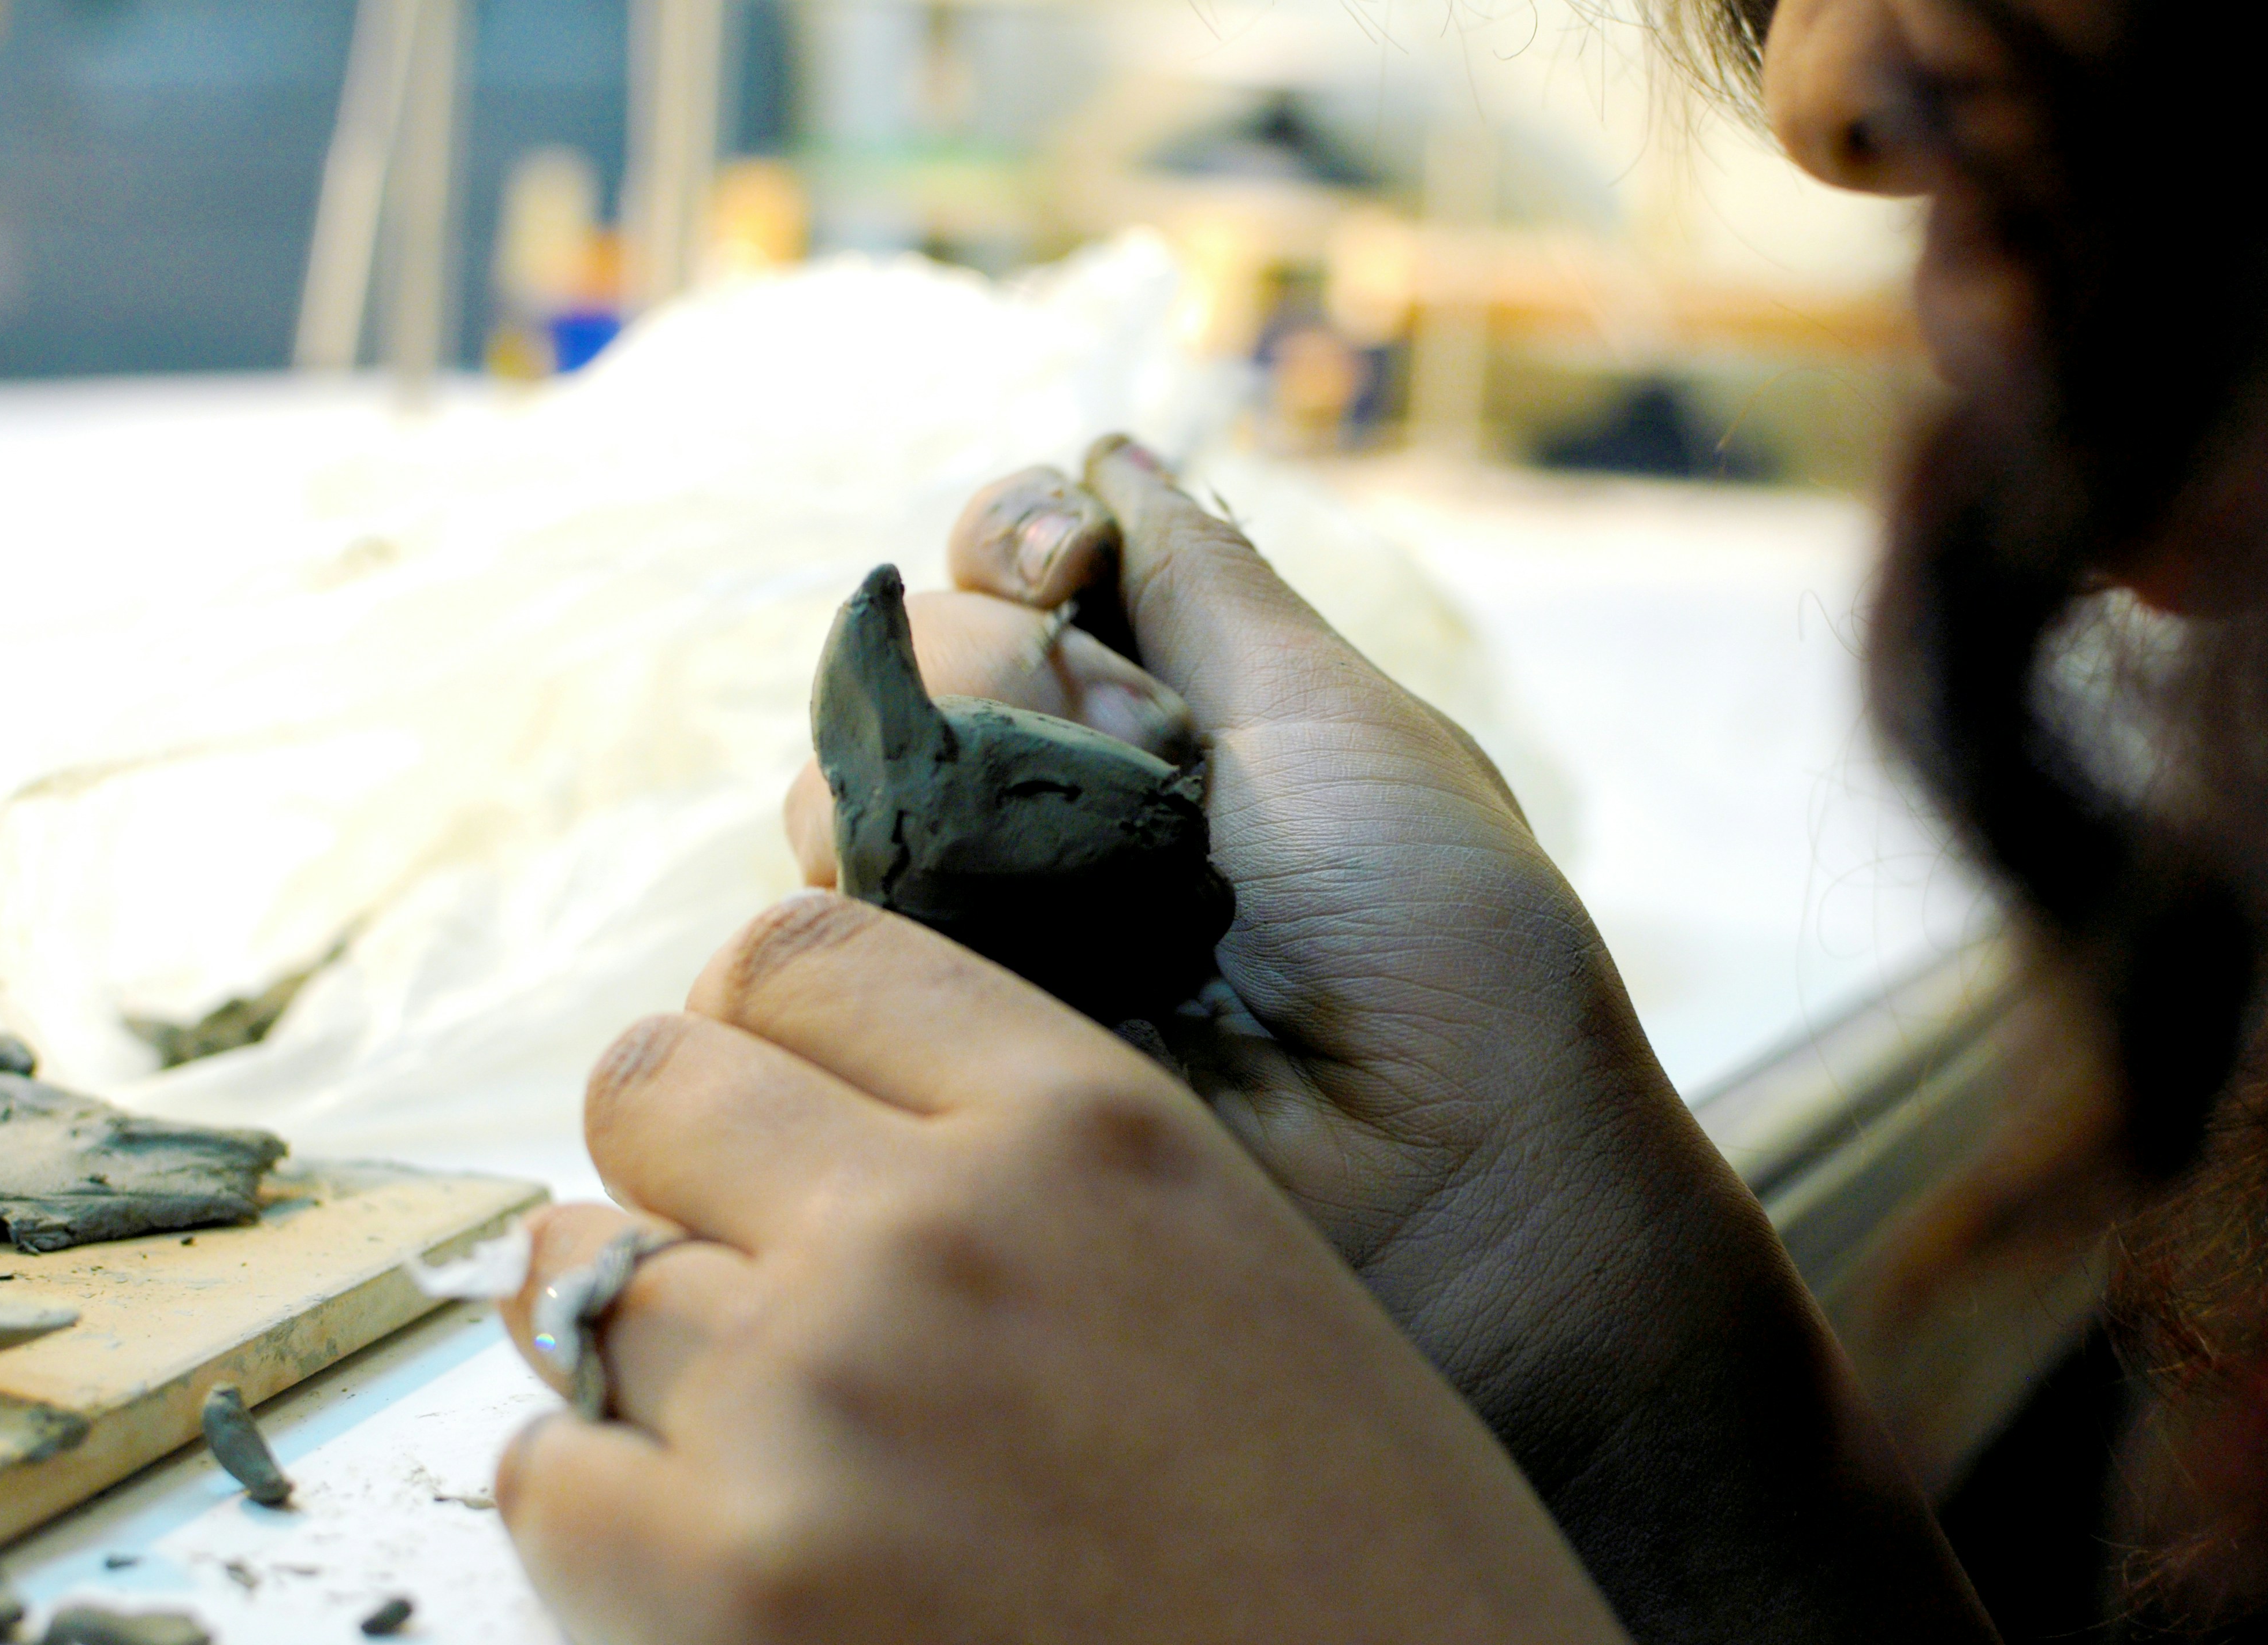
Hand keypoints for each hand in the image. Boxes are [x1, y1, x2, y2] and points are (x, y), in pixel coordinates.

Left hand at [495, 896, 1630, 1644]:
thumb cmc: (1351, 1554)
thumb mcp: (1234, 1265)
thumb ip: (1042, 1160)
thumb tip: (821, 1120)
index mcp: (1091, 1124)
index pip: (802, 951)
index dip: (760, 1024)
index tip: (773, 1096)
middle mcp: (934, 1229)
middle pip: (652, 1083)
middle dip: (675, 1159)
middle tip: (741, 1257)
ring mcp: (816, 1404)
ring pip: (585, 1278)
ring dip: (643, 1339)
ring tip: (751, 1426)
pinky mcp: (727, 1589)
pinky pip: (549, 1473)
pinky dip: (601, 1503)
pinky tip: (712, 1546)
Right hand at [783, 438, 1993, 1641]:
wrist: (1448, 1178)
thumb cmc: (1435, 932)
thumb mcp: (1335, 717)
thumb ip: (1205, 582)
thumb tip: (1113, 449)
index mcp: (1171, 706)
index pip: (1016, 563)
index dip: (1017, 536)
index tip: (1072, 567)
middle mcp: (1062, 797)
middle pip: (915, 649)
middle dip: (999, 664)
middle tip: (1142, 761)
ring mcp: (992, 917)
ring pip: (847, 771)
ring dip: (937, 773)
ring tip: (1085, 865)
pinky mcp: (937, 1032)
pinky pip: (819, 924)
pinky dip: (872, 892)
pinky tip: (977, 931)